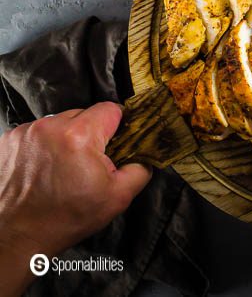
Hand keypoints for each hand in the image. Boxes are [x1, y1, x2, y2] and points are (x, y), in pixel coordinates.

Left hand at [0, 102, 150, 294]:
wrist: (17, 235)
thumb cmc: (66, 217)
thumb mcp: (118, 197)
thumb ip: (141, 168)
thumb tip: (146, 153)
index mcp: (79, 136)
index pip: (110, 109)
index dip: (118, 126)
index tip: (115, 144)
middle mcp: (51, 127)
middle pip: (85, 115)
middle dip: (92, 135)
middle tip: (88, 163)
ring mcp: (27, 132)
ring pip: (61, 122)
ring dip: (67, 138)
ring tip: (64, 168)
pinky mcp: (10, 139)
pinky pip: (39, 132)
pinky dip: (46, 145)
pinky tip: (46, 167)